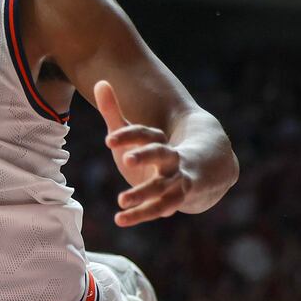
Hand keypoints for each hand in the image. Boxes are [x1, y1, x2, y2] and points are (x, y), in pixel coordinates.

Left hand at [94, 81, 192, 225]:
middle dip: (145, 156)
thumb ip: (114, 111)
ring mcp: (177, 178)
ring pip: (163, 186)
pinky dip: (143, 214)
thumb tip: (99, 82)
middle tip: (126, 160)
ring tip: (121, 200)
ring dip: (143, 193)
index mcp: (158, 139)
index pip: (144, 133)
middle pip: (161, 153)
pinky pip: (162, 207)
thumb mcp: (133, 133)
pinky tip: (121, 218)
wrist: (200, 170)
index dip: (127, 136)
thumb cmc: (155, 150)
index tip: (108, 141)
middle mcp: (171, 157)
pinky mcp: (178, 198)